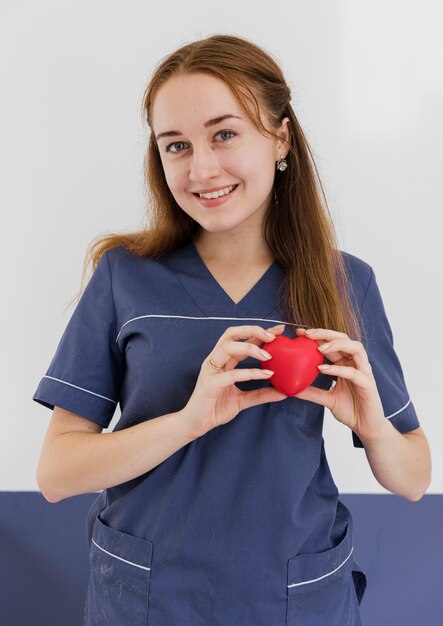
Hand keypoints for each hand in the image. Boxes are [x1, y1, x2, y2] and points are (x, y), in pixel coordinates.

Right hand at [181, 324, 286, 438]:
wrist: (195, 425)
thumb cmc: (215, 409)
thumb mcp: (243, 400)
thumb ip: (261, 394)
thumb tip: (283, 392)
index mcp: (222, 360)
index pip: (241, 339)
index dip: (259, 332)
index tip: (278, 330)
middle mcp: (215, 360)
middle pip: (231, 334)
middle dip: (253, 330)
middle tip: (273, 335)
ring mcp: (210, 370)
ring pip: (227, 346)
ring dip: (249, 347)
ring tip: (268, 355)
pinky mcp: (209, 384)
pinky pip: (230, 374)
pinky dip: (249, 372)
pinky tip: (265, 374)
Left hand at [294, 327, 385, 438]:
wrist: (366, 427)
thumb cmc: (351, 410)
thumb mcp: (327, 399)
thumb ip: (312, 392)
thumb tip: (292, 389)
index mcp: (346, 364)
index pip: (332, 343)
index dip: (317, 336)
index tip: (299, 333)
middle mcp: (356, 364)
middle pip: (344, 338)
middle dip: (325, 333)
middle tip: (307, 334)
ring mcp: (364, 372)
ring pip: (355, 348)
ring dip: (336, 344)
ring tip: (318, 347)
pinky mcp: (368, 384)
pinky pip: (354, 372)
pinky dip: (338, 369)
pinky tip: (322, 368)